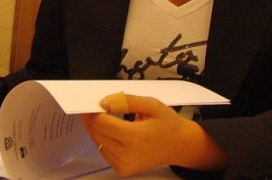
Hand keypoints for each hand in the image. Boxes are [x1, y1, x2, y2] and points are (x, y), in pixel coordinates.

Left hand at [80, 93, 224, 175]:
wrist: (179, 146)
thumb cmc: (167, 123)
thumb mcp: (151, 104)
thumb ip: (127, 101)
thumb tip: (104, 101)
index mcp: (134, 136)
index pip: (101, 122)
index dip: (94, 111)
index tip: (94, 102)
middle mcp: (127, 154)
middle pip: (96, 133)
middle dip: (92, 118)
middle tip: (94, 107)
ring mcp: (123, 165)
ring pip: (98, 142)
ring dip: (97, 129)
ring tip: (106, 117)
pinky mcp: (122, 170)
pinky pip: (104, 152)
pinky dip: (104, 140)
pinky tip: (114, 132)